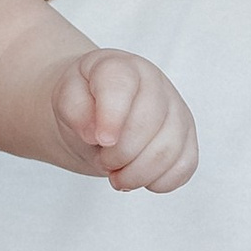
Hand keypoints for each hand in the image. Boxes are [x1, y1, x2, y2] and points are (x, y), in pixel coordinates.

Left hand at [49, 49, 197, 194]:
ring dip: (136, 174)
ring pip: (168, 151)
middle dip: (119, 154)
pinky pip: (185, 166)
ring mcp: (176, 112)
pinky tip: (138, 175)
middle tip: (102, 159)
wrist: (95, 112)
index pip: (122, 87)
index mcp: (122, 68)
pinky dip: (159, 182)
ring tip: (117, 173)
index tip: (99, 140)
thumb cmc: (82, 102)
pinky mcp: (186, 139)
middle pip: (147, 126)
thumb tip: (95, 132)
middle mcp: (156, 85)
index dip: (111, 117)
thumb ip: (74, 108)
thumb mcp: (64, 98)